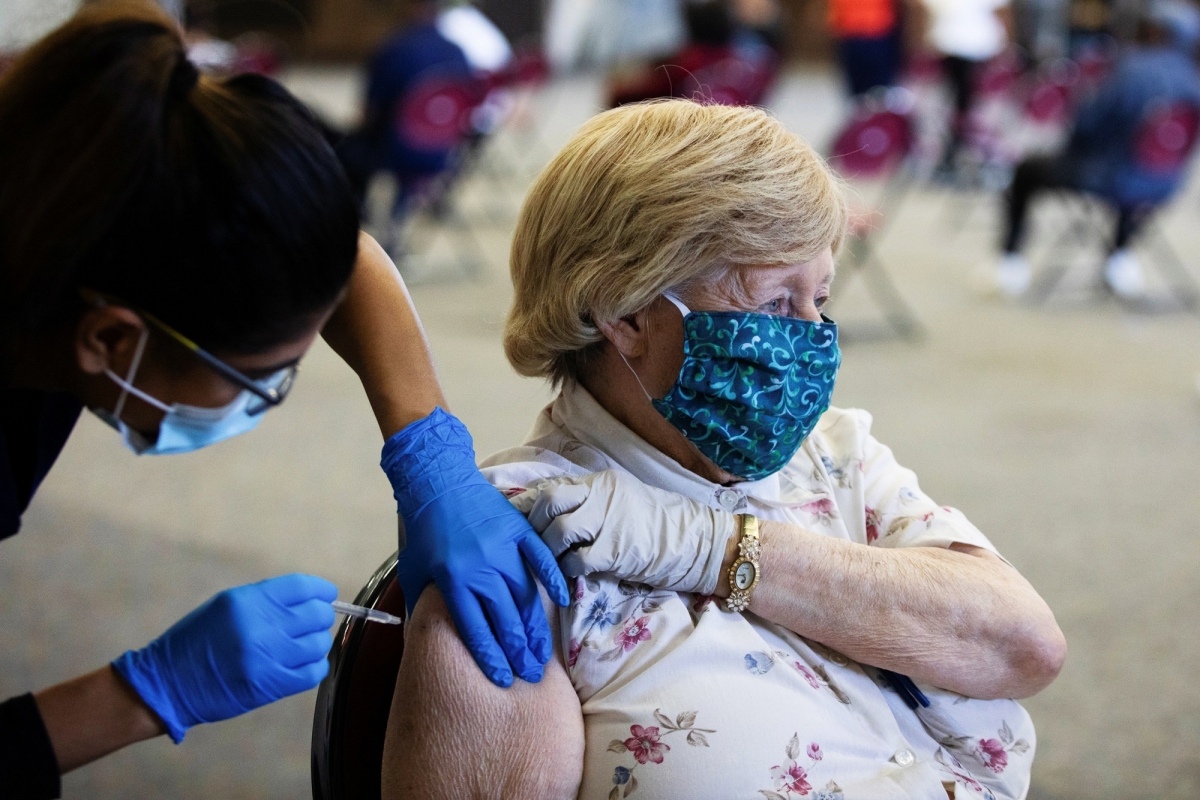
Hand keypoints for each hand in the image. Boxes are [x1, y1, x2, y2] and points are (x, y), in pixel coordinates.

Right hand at [111, 573, 336, 742]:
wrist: (168, 683)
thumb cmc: (197, 640)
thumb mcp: (226, 605)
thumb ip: (266, 600)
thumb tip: (309, 598)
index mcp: (247, 601)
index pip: (303, 587)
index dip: (321, 590)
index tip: (326, 594)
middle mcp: (260, 626)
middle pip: (316, 614)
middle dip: (320, 617)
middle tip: (312, 623)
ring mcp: (266, 657)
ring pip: (318, 644)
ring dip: (317, 643)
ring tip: (304, 646)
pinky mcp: (270, 686)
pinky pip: (313, 673)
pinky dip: (315, 667)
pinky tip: (303, 665)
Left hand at [381, 408, 569, 687]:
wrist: (438, 482)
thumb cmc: (424, 531)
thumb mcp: (413, 572)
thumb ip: (423, 606)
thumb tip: (427, 643)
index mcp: (452, 581)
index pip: (476, 630)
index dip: (491, 657)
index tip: (503, 678)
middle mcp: (481, 568)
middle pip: (505, 619)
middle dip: (518, 652)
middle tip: (530, 675)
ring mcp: (503, 548)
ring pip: (525, 596)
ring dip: (536, 628)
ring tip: (543, 652)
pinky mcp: (518, 531)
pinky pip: (540, 560)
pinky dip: (553, 581)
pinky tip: (563, 602)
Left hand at [515, 470, 736, 594]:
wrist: (698, 542)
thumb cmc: (657, 527)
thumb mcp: (620, 504)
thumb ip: (588, 505)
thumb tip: (548, 516)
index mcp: (599, 483)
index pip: (550, 486)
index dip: (522, 503)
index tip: (502, 517)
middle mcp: (601, 495)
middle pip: (547, 501)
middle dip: (530, 525)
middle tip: (524, 546)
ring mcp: (609, 519)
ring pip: (557, 530)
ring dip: (547, 551)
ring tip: (548, 564)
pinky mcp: (616, 548)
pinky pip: (577, 560)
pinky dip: (567, 571)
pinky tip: (570, 577)